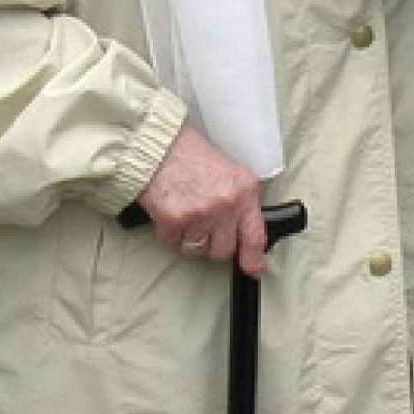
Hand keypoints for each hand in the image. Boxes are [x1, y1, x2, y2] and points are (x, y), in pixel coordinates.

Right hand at [134, 122, 270, 274]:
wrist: (158, 144)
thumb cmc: (190, 154)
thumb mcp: (228, 171)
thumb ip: (238, 201)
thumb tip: (241, 231)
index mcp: (244, 190)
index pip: (255, 234)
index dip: (254, 257)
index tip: (254, 268)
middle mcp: (226, 204)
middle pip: (222, 250)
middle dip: (212, 243)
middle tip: (202, 223)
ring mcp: (200, 214)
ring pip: (196, 249)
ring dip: (188, 238)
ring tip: (184, 211)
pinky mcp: (174, 220)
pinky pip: (172, 243)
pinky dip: (168, 232)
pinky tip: (169, 209)